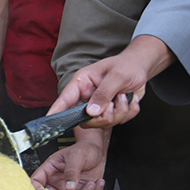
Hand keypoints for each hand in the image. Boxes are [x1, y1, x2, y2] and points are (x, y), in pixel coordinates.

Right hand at [30, 138, 105, 189]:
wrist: (97, 150)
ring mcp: (68, 187)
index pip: (36, 182)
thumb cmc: (84, 148)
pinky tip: (98, 183)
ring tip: (91, 184)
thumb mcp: (76, 155)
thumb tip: (69, 187)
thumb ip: (71, 171)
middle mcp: (56, 181)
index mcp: (49, 170)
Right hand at [48, 35, 174, 126]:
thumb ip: (104, 93)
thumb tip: (92, 112)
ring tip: (124, 96)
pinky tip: (129, 99)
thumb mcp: (117, 76)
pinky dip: (128, 112)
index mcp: (82, 83)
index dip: (56, 110)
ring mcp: (98, 107)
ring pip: (103, 123)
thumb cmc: (126, 65)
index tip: (49, 119)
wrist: (141, 68)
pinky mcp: (110, 112)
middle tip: (115, 101)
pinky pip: (117, 122)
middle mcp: (87, 97)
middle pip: (85, 119)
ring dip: (120, 112)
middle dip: (105, 115)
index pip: (65, 99)